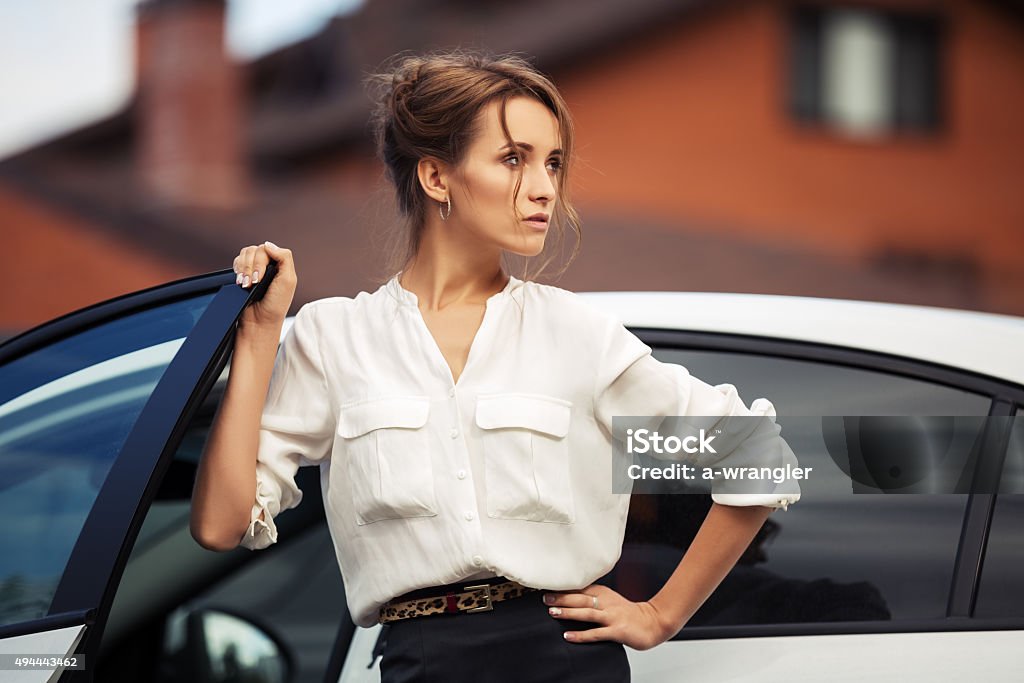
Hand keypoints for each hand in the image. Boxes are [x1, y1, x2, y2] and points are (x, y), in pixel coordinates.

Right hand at [233, 241, 296, 330]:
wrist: (258, 321)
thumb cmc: (275, 304)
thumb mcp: (288, 280)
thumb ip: (284, 258)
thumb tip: (268, 244)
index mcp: (280, 265)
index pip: (268, 249)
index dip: (262, 261)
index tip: (261, 278)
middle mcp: (268, 265)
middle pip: (255, 250)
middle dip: (252, 268)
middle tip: (253, 284)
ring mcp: (255, 268)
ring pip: (245, 254)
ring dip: (244, 269)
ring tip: (246, 285)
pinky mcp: (243, 274)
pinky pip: (237, 261)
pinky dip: (237, 270)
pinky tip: (240, 282)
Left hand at [543, 584, 679, 650]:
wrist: (654, 622)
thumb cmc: (629, 613)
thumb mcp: (610, 599)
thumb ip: (593, 597)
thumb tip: (569, 597)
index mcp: (603, 593)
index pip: (580, 588)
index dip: (563, 588)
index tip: (547, 587)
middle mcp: (606, 602)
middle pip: (580, 598)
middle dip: (561, 598)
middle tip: (545, 598)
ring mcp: (612, 616)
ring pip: (586, 612)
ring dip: (568, 612)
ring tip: (552, 612)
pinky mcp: (617, 631)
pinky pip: (596, 633)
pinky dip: (581, 634)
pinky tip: (568, 636)